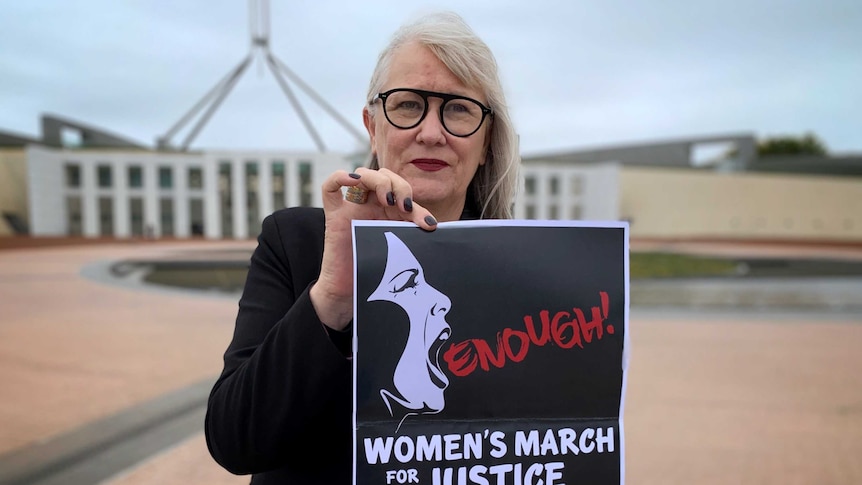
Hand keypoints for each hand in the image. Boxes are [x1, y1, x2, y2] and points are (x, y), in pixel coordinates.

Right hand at [310, 168, 437, 330]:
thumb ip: (412, 233)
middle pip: (385, 177)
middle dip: (400, 187)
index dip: (417, 204)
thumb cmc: (377, 272)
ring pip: (363, 175)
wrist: (352, 293)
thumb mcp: (401, 248)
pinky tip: (354, 180)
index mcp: (389, 211)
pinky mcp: (334, 216)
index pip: (403, 192)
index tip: (427, 224)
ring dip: (379, 181)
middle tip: (405, 207)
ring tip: (388, 199)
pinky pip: (330, 186)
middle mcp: (371, 205)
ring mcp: (352, 208)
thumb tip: (433, 224)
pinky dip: (341, 177)